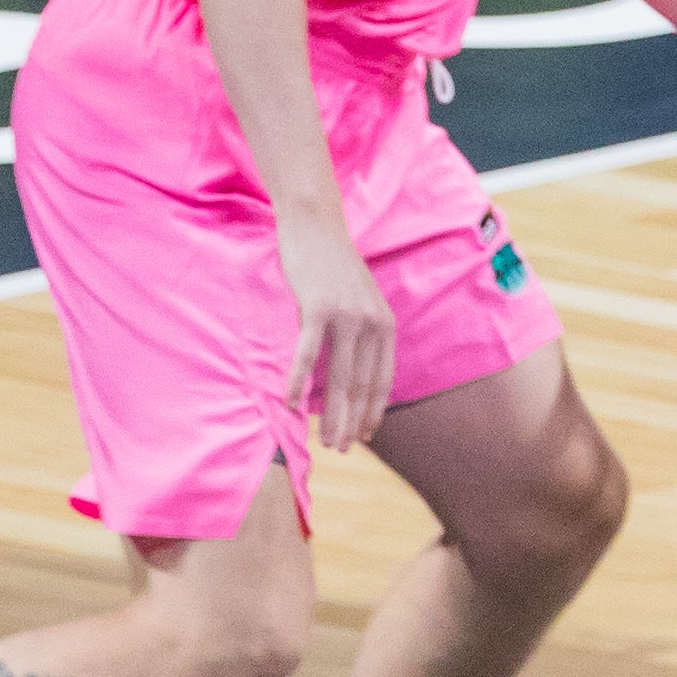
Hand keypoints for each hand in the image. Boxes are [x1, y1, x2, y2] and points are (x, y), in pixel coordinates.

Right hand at [280, 229, 397, 448]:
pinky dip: (299, 383)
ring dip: (331, 415)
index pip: (383, 380)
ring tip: (323, 441)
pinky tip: (292, 404)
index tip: (364, 437)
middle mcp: (371, 323)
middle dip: (351, 423)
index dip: (373, 412)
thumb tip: (348, 372)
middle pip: (361, 385)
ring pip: (339, 379)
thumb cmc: (331, 267)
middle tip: (340, 450)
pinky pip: (307, 356)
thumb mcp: (357, 302)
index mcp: (384, 324)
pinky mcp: (317, 309)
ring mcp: (345, 316)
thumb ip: (359, 334)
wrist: (315, 226)